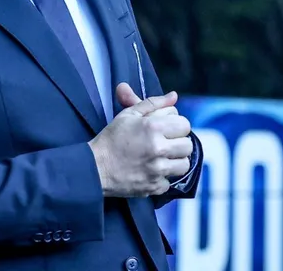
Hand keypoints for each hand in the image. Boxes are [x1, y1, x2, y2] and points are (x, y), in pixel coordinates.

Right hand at [88, 83, 192, 197]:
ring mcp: (157, 170)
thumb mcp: (129, 115)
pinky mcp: (154, 187)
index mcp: (153, 127)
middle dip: (178, 143)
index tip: (167, 129)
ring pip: (184, 165)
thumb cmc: (111, 138)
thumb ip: (154, 103)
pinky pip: (170, 183)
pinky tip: (150, 172)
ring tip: (161, 158)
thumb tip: (174, 96)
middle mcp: (158, 148)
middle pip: (188, 145)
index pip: (185, 125)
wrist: (94, 167)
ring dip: (175, 161)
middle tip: (165, 144)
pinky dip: (162, 179)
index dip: (177, 126)